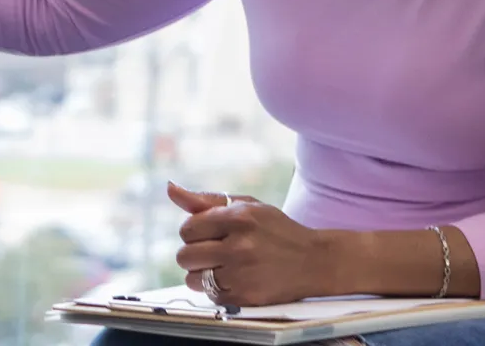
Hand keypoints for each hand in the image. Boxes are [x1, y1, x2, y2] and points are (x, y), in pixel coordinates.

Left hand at [168, 182, 338, 306]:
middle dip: (195, 254)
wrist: (314, 261)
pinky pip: (210, 296)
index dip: (194, 233)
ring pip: (193, 278)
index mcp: (239, 218)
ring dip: (203, 275)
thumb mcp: (246, 207)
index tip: (208, 235)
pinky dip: (217, 290)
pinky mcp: (246, 296)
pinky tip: (235, 280)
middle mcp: (240, 246)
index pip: (187, 228)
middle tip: (215, 252)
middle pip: (185, 255)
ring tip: (224, 267)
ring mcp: (243, 273)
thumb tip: (170, 189)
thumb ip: (205, 200)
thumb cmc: (276, 231)